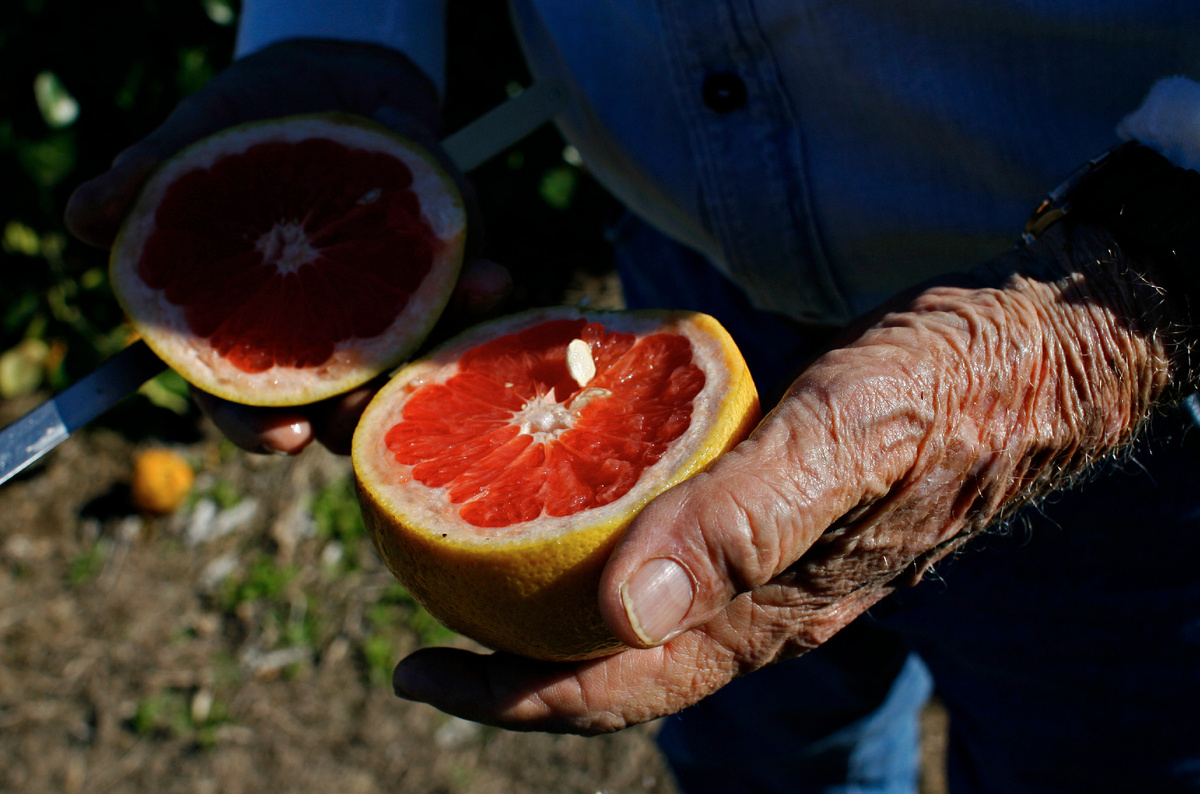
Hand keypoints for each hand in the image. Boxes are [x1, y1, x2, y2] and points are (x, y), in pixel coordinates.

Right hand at [65, 38, 509, 454]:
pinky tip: (494, 279)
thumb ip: (150, 179)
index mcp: (255, 331)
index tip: (285, 439)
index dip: (257, 430)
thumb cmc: (252, 126)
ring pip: (413, 369)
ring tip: (444, 352)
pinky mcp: (446, 277)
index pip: (245, 404)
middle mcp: (326, 338)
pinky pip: (467, 301)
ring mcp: (391, 313)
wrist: (337, 85)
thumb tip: (84, 216)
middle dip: (357, 419)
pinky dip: (482, 294)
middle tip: (369, 409)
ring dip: (433, 368)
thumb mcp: (198, 142)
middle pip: (338, 410)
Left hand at [390, 223, 1177, 733]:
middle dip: (509, 648)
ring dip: (544, 582)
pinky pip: (662, 528)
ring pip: (632, 593)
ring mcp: (760, 551)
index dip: (515, 696)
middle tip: (415, 609)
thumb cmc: (942, 394)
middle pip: (611, 651)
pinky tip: (558, 481)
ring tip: (460, 546)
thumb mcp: (844, 444)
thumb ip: (742, 524)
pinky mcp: (763, 497)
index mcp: (769, 613)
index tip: (415, 670)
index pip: (621, 683)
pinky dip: (596, 518)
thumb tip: (621, 612)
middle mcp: (755, 598)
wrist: (1022, 356)